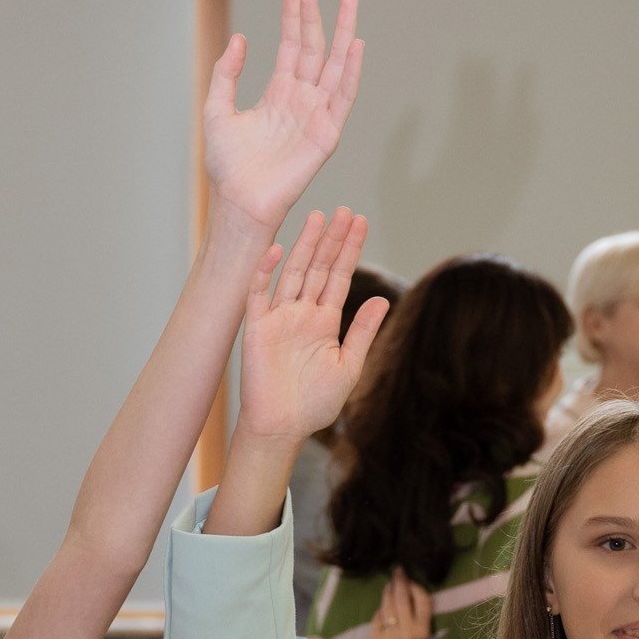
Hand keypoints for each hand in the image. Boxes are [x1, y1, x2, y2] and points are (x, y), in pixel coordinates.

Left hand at [203, 0, 363, 237]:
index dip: (293, 16)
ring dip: (343, 33)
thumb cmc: (227, 167)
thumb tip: (238, 39)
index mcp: (279, 94)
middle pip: (316, 49)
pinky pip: (343, 99)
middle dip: (317, 16)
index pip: (291, 46)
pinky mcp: (326, 134)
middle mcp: (302, 101)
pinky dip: (352, 72)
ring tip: (349, 1)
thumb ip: (226, 74)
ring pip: (336, 66)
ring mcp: (317, 115)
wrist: (238, 201)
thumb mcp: (217, 110)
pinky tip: (355, 45)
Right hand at [234, 208, 390, 448]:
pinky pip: (259, 294)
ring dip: (305, 246)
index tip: (360, 223)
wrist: (281, 427)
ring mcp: (279, 318)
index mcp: (325, 322)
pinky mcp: (257, 328)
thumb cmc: (314, 403)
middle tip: (345, 211)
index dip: (350, 250)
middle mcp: (302, 314)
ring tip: (318, 217)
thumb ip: (363, 332)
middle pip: (319, 268)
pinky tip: (277, 249)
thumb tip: (382, 300)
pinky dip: (265, 272)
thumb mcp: (348, 366)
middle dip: (332, 240)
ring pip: (293, 273)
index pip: (339, 277)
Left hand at [368, 570, 433, 638]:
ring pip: (388, 605)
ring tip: (389, 585)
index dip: (416, 587)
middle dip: (400, 582)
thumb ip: (420, 621)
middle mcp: (406, 632)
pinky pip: (377, 618)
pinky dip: (380, 611)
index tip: (412, 581)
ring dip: (388, 592)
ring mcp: (389, 635)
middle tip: (398, 571)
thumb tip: (411, 595)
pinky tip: (383, 606)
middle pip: (403, 599)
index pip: (422, 601)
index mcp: (422, 632)